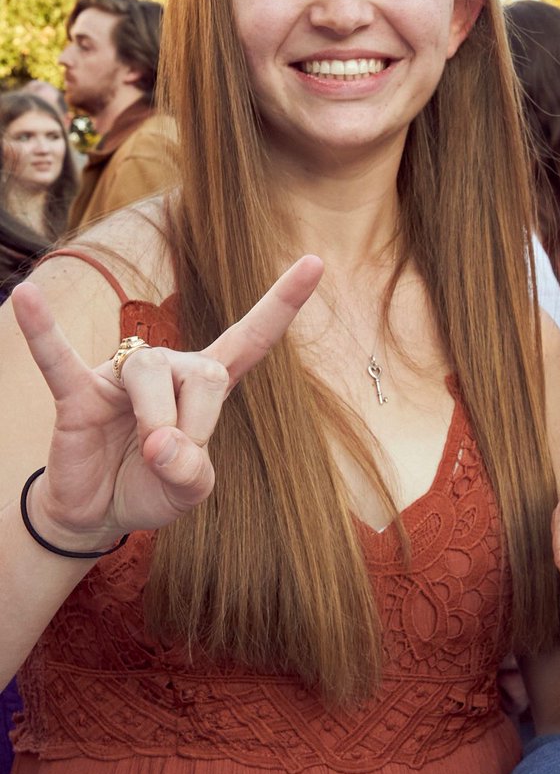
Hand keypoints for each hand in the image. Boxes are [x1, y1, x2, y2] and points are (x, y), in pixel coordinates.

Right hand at [11, 256, 322, 551]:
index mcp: (208, 384)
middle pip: (204, 373)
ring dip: (156, 419)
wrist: (98, 512)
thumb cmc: (154, 487)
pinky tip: (23, 296)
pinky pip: (59, 356)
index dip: (284, 301)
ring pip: (151, 373)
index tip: (316, 261)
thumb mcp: (191, 491)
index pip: (253, 335)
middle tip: (173, 459)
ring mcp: (122, 375)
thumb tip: (162, 445)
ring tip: (147, 450)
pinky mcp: (79, 392)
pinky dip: (43, 331)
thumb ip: (193, 472)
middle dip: (197, 424)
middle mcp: (170, 368)